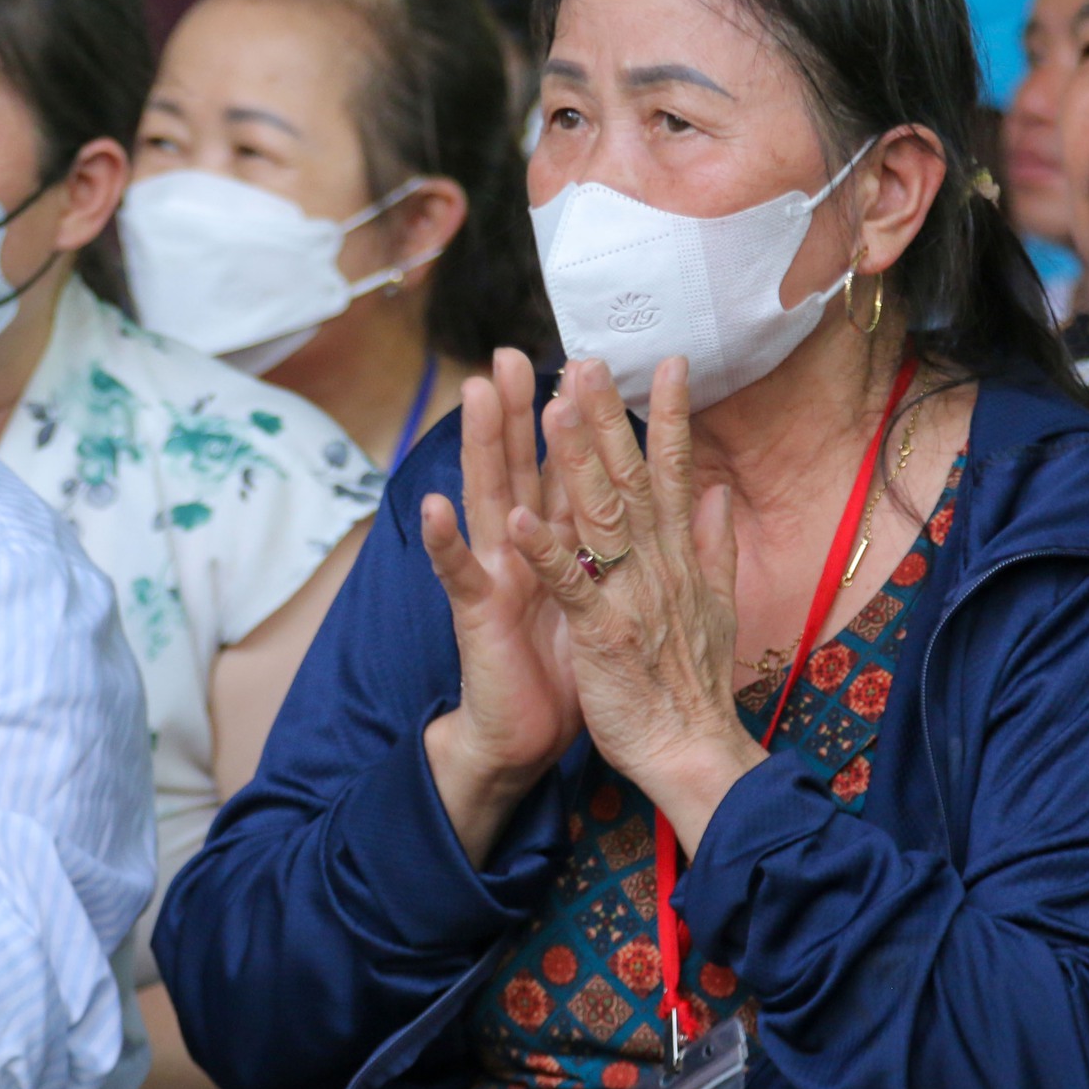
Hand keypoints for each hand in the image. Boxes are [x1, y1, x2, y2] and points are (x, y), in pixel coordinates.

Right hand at [418, 348, 583, 863]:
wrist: (530, 735)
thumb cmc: (569, 667)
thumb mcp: (606, 597)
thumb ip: (622, 543)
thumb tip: (654, 499)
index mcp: (557, 543)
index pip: (564, 468)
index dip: (571, 418)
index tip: (581, 363)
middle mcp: (521, 548)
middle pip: (519, 466)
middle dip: (516, 410)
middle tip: (511, 354)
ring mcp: (495, 575)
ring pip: (487, 499)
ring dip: (481, 447)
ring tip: (476, 395)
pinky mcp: (477, 614)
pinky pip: (459, 573)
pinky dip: (445, 542)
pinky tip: (433, 507)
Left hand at [508, 358, 761, 847]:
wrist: (694, 752)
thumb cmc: (692, 682)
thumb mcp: (715, 605)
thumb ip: (712, 546)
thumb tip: (715, 493)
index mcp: (678, 557)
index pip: (673, 473)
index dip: (668, 416)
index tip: (665, 361)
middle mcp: (658, 565)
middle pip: (631, 478)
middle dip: (608, 416)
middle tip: (588, 358)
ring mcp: (631, 596)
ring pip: (599, 516)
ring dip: (575, 460)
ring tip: (553, 406)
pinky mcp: (603, 633)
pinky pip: (570, 586)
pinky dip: (546, 552)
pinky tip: (518, 519)